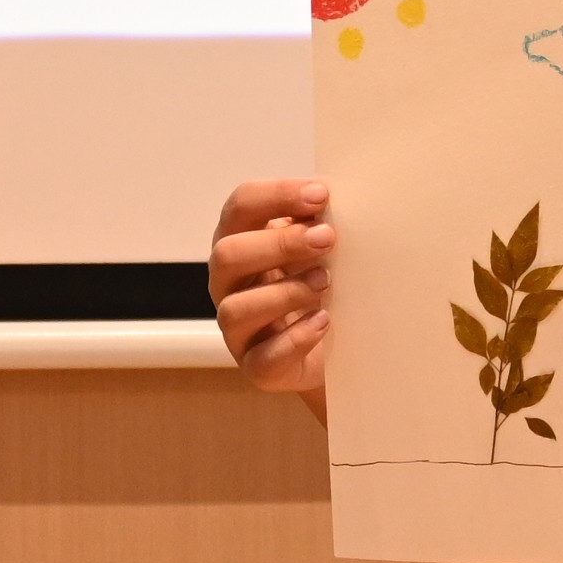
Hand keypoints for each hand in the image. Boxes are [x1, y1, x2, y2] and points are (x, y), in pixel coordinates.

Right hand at [211, 174, 335, 402]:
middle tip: (327, 238)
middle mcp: (228, 283)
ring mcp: (237, 328)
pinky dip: (296, 338)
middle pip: (228, 254)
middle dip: (279, 243)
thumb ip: (316, 224)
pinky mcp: (255, 367)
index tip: (321, 196)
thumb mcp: (316, 249)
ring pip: (236, 308)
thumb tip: (329, 203)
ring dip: (286, 291)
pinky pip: (263, 357)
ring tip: (326, 282)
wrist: (334, 349)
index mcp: (240, 240)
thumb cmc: (319, 285)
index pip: (240, 206)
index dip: (277, 196)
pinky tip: (323, 321)